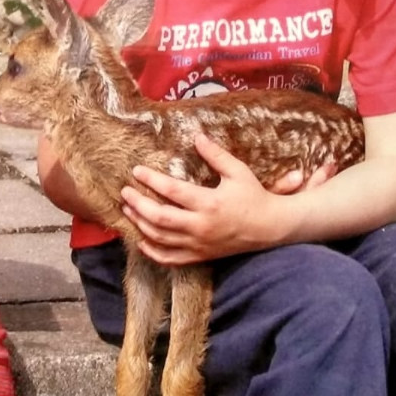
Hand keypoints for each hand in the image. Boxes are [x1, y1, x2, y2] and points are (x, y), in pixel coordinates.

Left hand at [120, 134, 328, 264]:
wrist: (271, 228)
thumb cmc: (254, 196)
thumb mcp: (238, 171)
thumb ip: (215, 155)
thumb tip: (196, 136)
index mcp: (210, 203)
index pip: (172, 191)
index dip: (151, 180)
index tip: (137, 171)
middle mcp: (201, 226)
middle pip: (159, 217)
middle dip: (138, 204)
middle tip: (125, 192)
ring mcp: (199, 245)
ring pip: (160, 238)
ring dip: (140, 224)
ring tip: (128, 209)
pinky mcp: (201, 256)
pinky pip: (171, 259)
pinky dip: (153, 252)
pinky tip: (141, 240)